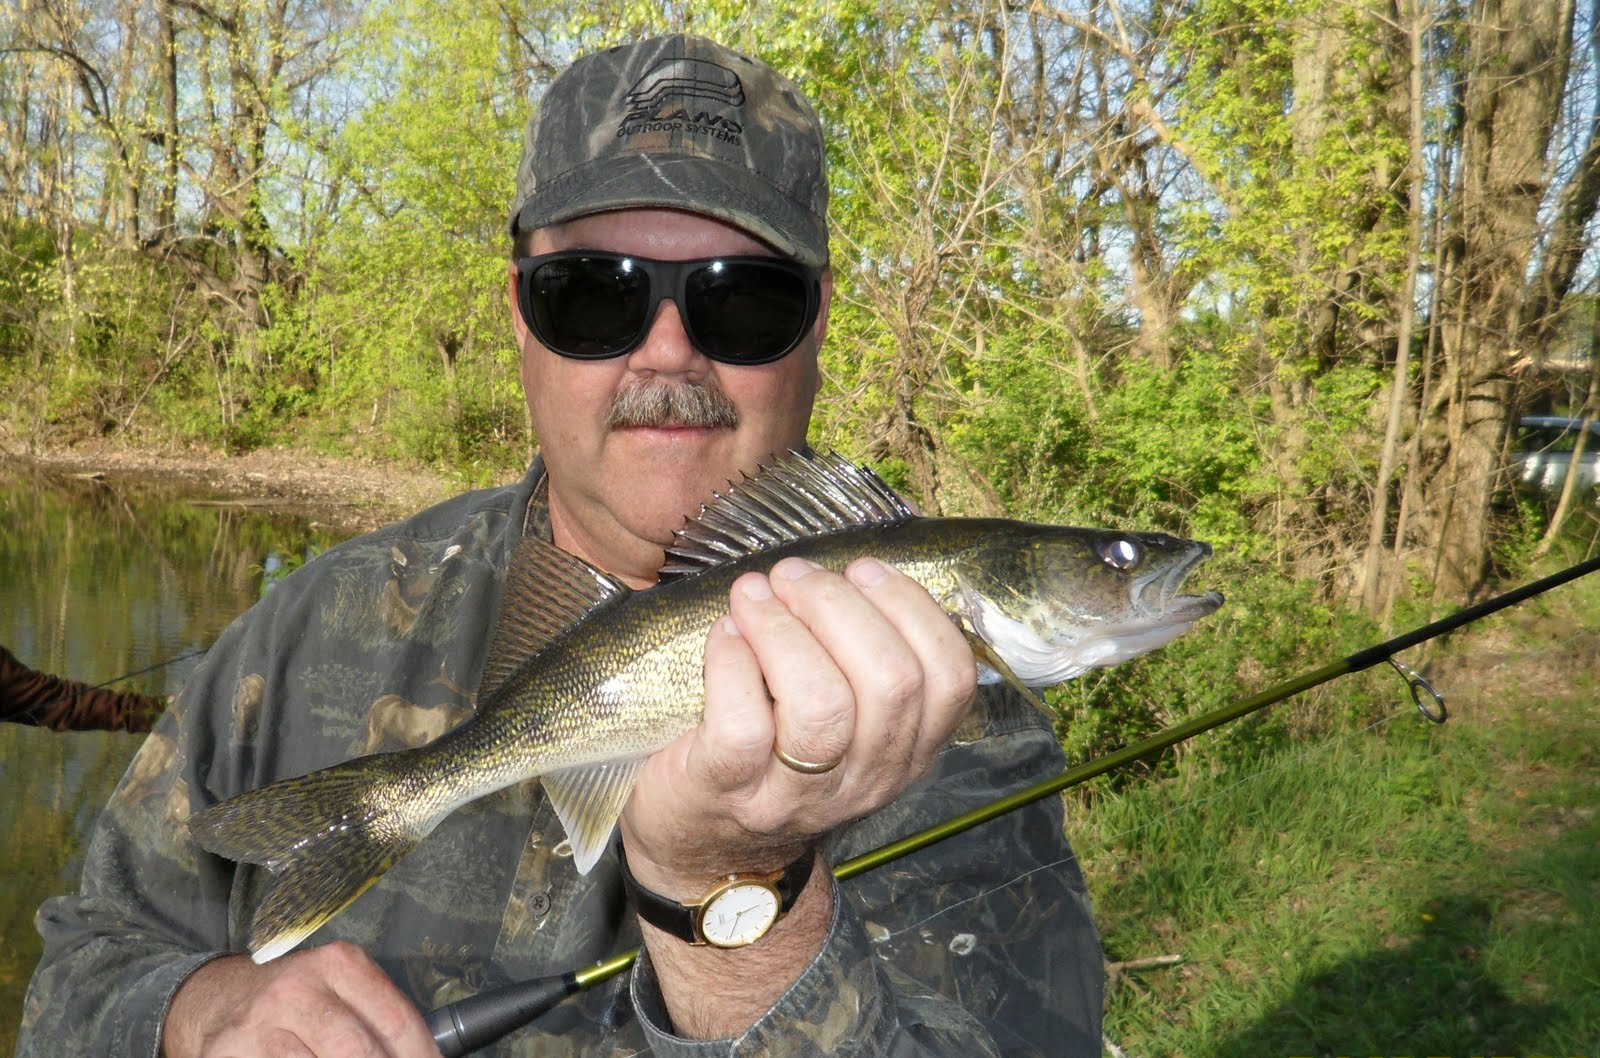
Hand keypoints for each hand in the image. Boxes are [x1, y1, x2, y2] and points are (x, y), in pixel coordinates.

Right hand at [162, 943, 440, 1057]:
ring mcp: (260, 1024)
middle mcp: (297, 989)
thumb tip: (425, 1053)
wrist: (221, 999)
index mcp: (339, 964)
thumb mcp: (341, 988)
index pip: (396, 1020)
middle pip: (357, 1050)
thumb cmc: (297, 1001)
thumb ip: (380, 1016)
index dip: (420, 1055)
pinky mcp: (229, 1053)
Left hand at [619, 555, 977, 895]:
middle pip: (890, 682)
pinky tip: (724, 635)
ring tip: (754, 596)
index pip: (951, 679)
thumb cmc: (776, 752)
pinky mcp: (731, 791)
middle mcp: (868, 779)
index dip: (911, 608)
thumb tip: (849, 573)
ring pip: (822, 703)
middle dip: (839, 605)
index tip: (863, 570)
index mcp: (908, 751)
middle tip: (793, 576)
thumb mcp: (847, 720)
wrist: (706, 845)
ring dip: (784, 629)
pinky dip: (731, 661)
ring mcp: (801, 794)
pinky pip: (743, 722)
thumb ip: (864, 658)